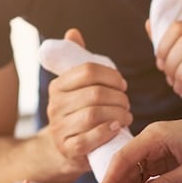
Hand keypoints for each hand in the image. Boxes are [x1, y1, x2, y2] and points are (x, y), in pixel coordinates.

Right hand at [45, 29, 131, 170]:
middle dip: (118, 97)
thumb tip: (72, 32)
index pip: (87, 70)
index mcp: (57, 86)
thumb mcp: (76, 86)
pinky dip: (106, 132)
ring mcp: (59, 129)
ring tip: (126, 116)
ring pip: (93, 114)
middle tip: (127, 103)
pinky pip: (88, 139)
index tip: (122, 84)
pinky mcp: (67, 149)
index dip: (111, 75)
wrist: (64, 149)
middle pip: (94, 93)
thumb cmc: (78, 112)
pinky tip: (117, 128)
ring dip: (117, 114)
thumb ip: (77, 59)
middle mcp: (54, 106)